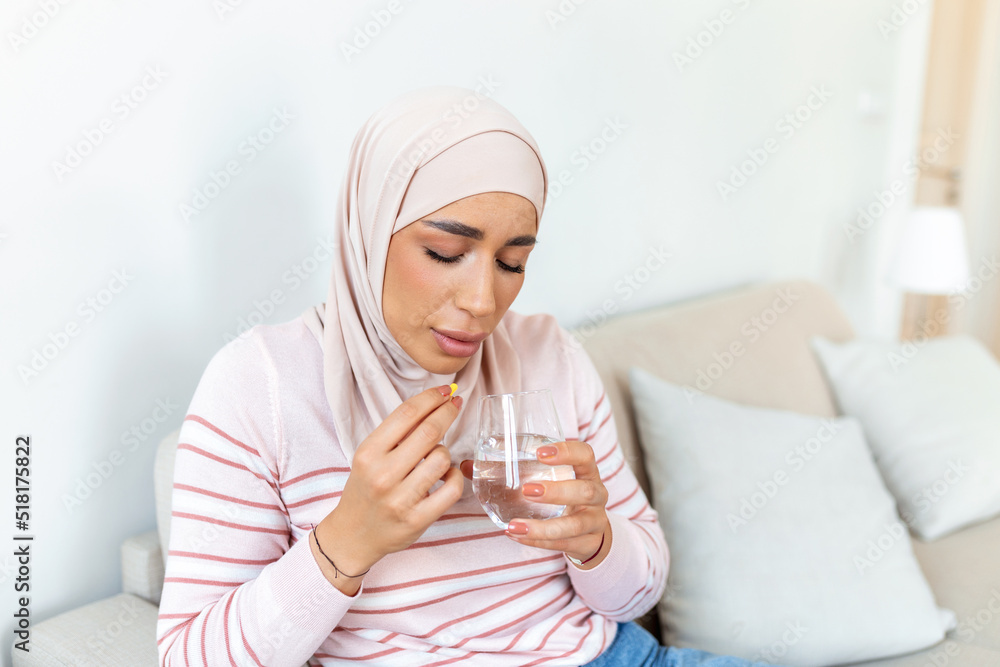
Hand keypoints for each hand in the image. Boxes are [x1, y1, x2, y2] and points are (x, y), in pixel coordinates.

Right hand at [313, 385, 464, 592]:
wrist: (353, 535)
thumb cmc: (365, 489)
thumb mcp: (369, 457)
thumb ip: (395, 434)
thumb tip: (432, 404)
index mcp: (368, 453)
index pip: (406, 414)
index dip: (430, 398)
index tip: (445, 391)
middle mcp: (382, 475)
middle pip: (428, 432)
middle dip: (447, 412)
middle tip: (455, 404)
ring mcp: (400, 499)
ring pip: (441, 459)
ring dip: (445, 451)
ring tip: (437, 456)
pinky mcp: (417, 520)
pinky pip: (451, 489)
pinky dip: (454, 477)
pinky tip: (446, 475)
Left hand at [460, 440, 610, 568]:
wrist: (591, 530)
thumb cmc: (563, 495)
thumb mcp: (548, 478)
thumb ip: (508, 470)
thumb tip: (467, 465)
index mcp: (586, 471)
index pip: (585, 455)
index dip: (566, 452)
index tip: (540, 452)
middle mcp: (596, 494)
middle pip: (584, 491)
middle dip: (556, 491)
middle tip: (526, 489)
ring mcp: (594, 521)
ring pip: (576, 524)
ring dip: (544, 526)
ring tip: (515, 525)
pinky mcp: (587, 543)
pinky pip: (564, 544)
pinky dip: (540, 541)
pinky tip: (518, 535)